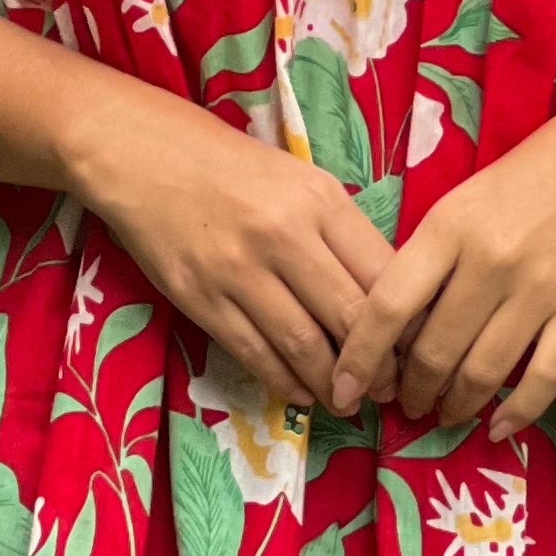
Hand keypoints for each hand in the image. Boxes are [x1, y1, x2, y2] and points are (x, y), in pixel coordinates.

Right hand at [65, 85, 394, 419]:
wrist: (140, 153)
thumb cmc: (229, 165)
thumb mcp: (298, 180)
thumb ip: (339, 231)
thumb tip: (384, 295)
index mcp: (319, 200)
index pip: (382, 274)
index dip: (406, 322)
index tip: (415, 350)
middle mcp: (284, 234)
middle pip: (350, 316)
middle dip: (377, 366)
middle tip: (388, 390)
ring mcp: (239, 269)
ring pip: (304, 344)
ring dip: (332, 383)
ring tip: (347, 401)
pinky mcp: (200, 297)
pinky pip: (253, 353)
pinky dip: (284, 381)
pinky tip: (301, 393)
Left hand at [331, 91, 555, 440]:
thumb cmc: (538, 170)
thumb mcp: (468, 196)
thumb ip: (434, 253)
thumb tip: (398, 320)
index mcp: (450, 226)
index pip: (388, 305)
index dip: (359, 357)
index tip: (342, 388)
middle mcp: (489, 261)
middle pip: (433, 351)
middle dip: (411, 390)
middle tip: (405, 402)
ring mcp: (539, 290)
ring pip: (482, 372)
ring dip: (456, 405)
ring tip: (445, 413)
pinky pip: (542, 379)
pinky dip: (516, 413)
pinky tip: (498, 427)